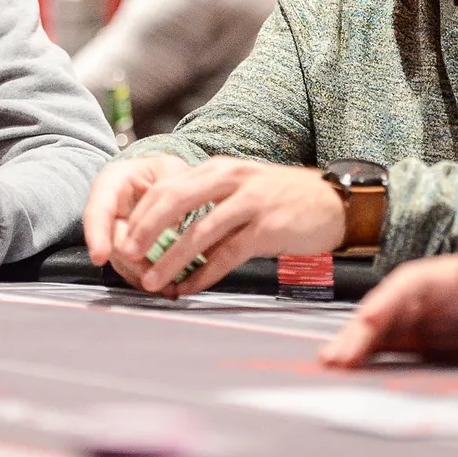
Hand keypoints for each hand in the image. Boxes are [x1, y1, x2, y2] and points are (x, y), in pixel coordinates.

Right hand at [83, 155, 192, 288]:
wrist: (159, 177)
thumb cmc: (162, 170)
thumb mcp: (170, 168)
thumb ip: (169, 189)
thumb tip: (170, 220)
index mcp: (111, 183)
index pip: (97, 210)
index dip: (97, 234)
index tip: (100, 257)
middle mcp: (107, 210)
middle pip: (111, 242)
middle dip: (133, 262)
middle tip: (156, 278)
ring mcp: (114, 232)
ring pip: (122, 261)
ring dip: (143, 276)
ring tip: (169, 287)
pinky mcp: (126, 249)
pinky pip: (132, 269)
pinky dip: (148, 278)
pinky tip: (167, 287)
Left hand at [116, 157, 346, 295]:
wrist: (332, 203)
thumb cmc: (282, 200)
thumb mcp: (241, 189)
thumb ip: (208, 203)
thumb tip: (167, 233)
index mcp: (220, 168)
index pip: (168, 187)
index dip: (142, 214)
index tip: (125, 238)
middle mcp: (232, 179)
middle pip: (175, 201)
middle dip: (146, 231)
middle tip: (128, 256)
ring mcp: (251, 202)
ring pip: (199, 232)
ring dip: (172, 260)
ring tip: (154, 282)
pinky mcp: (268, 227)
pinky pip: (228, 254)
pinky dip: (205, 273)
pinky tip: (191, 288)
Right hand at [319, 246, 457, 367]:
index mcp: (453, 274)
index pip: (407, 285)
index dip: (383, 303)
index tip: (364, 323)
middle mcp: (437, 296)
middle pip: (390, 311)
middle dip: (359, 332)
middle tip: (332, 360)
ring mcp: (438, 322)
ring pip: (390, 333)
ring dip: (362, 350)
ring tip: (334, 371)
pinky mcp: (444, 346)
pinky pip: (406, 354)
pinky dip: (383, 365)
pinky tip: (366, 379)